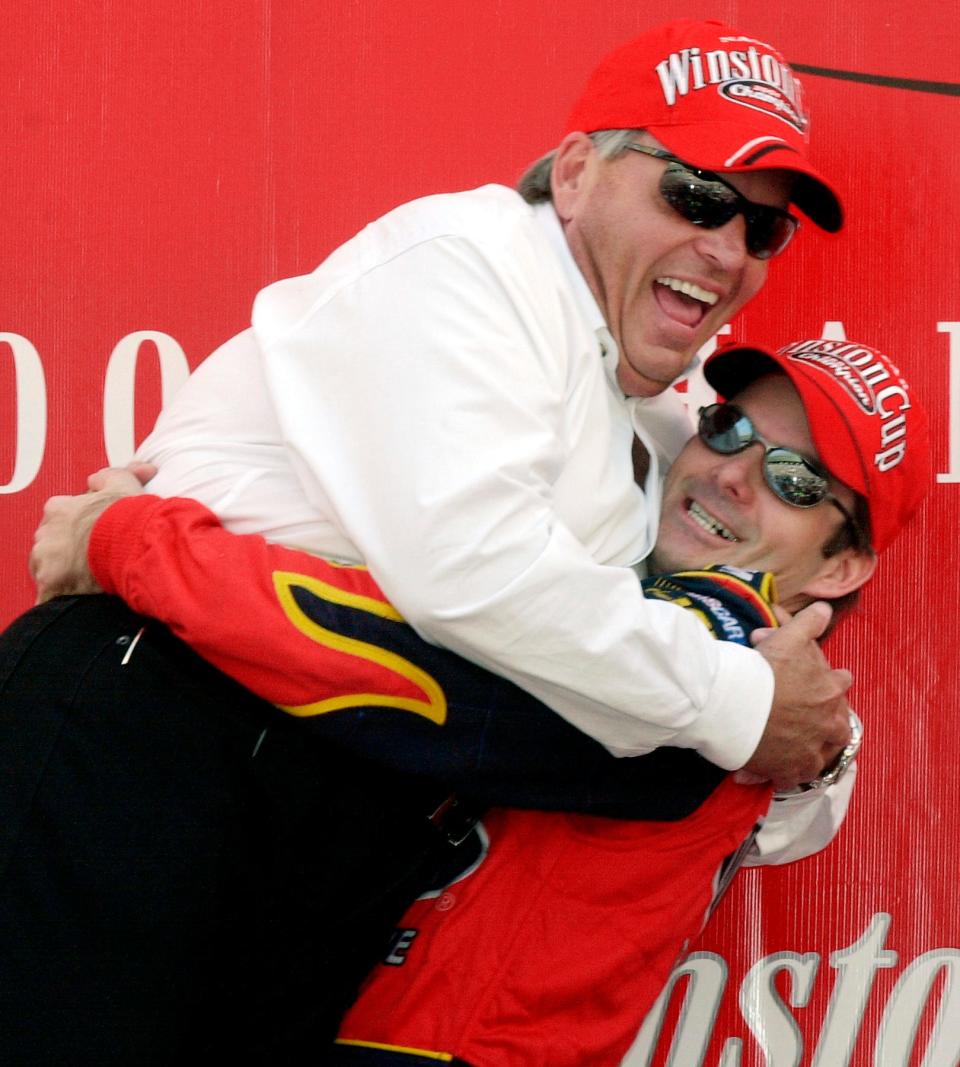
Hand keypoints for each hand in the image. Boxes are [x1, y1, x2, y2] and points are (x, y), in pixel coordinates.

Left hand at [29, 464, 155, 603]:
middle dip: (69, 551)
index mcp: (60, 508)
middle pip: (52, 544)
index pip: (61, 516)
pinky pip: (50, 595)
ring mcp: (46, 560)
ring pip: (48, 569)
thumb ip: (109, 477)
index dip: (80, 526)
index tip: (96, 534)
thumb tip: (100, 478)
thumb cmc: (128, 517)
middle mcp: (46, 532)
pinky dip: (63, 597)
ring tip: (90, 580)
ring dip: (64, 574)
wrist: (133, 544)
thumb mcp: (124, 484)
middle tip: (95, 558)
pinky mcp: (51, 584)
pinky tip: (80, 598)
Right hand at [741, 601, 852, 790]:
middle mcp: (829, 725)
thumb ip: (809, 622)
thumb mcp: (789, 637)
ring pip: (820, 757)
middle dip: (828, 723)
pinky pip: (792, 777)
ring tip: (793, 750)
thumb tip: (824, 608)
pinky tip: (771, 772)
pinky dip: (783, 775)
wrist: (736, 703)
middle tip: (807, 719)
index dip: (832, 682)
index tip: (823, 682)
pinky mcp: (790, 771)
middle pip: (839, 728)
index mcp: (831, 691)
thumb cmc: (764, 669)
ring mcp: (811, 751)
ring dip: (809, 752)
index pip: (842, 683)